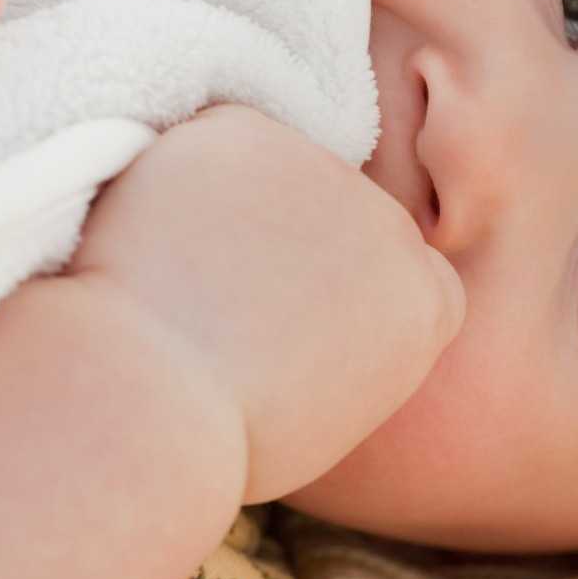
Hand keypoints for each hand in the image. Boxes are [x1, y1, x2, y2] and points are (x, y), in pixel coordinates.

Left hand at [71, 106, 465, 501]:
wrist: (151, 402)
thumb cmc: (218, 446)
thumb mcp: (321, 415)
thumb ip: (345, 349)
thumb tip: (308, 318)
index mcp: (426, 303)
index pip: (405, 270)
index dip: (343, 288)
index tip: (291, 321)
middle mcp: (391, 224)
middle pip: (338, 217)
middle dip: (285, 243)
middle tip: (217, 303)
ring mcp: (319, 169)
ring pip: (271, 177)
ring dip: (230, 211)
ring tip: (178, 281)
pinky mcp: (248, 133)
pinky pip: (213, 143)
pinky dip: (180, 177)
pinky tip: (153, 239)